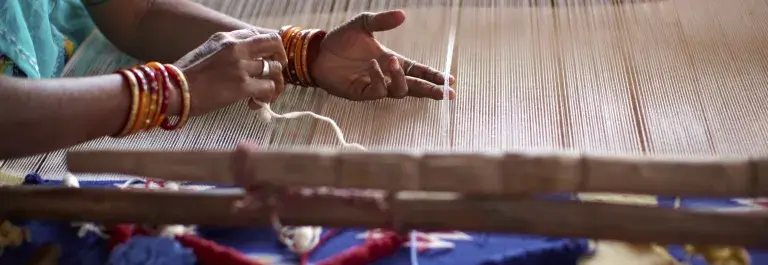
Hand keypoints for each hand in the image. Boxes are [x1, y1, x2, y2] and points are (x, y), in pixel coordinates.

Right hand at [172, 29, 287, 115]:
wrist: (173, 90)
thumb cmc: (185, 77)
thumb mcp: (205, 53)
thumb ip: (225, 53)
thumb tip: (243, 64)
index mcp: (226, 38)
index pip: (258, 34)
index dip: (267, 48)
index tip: (266, 60)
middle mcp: (236, 48)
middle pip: (274, 43)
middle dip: (280, 58)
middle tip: (275, 72)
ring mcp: (240, 66)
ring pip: (274, 70)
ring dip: (274, 85)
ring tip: (262, 96)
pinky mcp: (242, 86)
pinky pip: (269, 88)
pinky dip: (266, 98)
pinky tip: (253, 104)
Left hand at [309, 10, 455, 100]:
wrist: (318, 52)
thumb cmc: (341, 40)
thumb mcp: (363, 24)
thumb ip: (382, 21)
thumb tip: (402, 14)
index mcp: (391, 60)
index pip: (418, 71)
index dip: (433, 76)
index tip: (449, 81)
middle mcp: (386, 75)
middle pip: (414, 87)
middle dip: (430, 90)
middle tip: (445, 93)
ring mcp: (375, 85)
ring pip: (398, 90)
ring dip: (400, 77)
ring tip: (393, 62)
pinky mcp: (361, 92)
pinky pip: (377, 92)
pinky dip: (379, 79)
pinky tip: (373, 66)